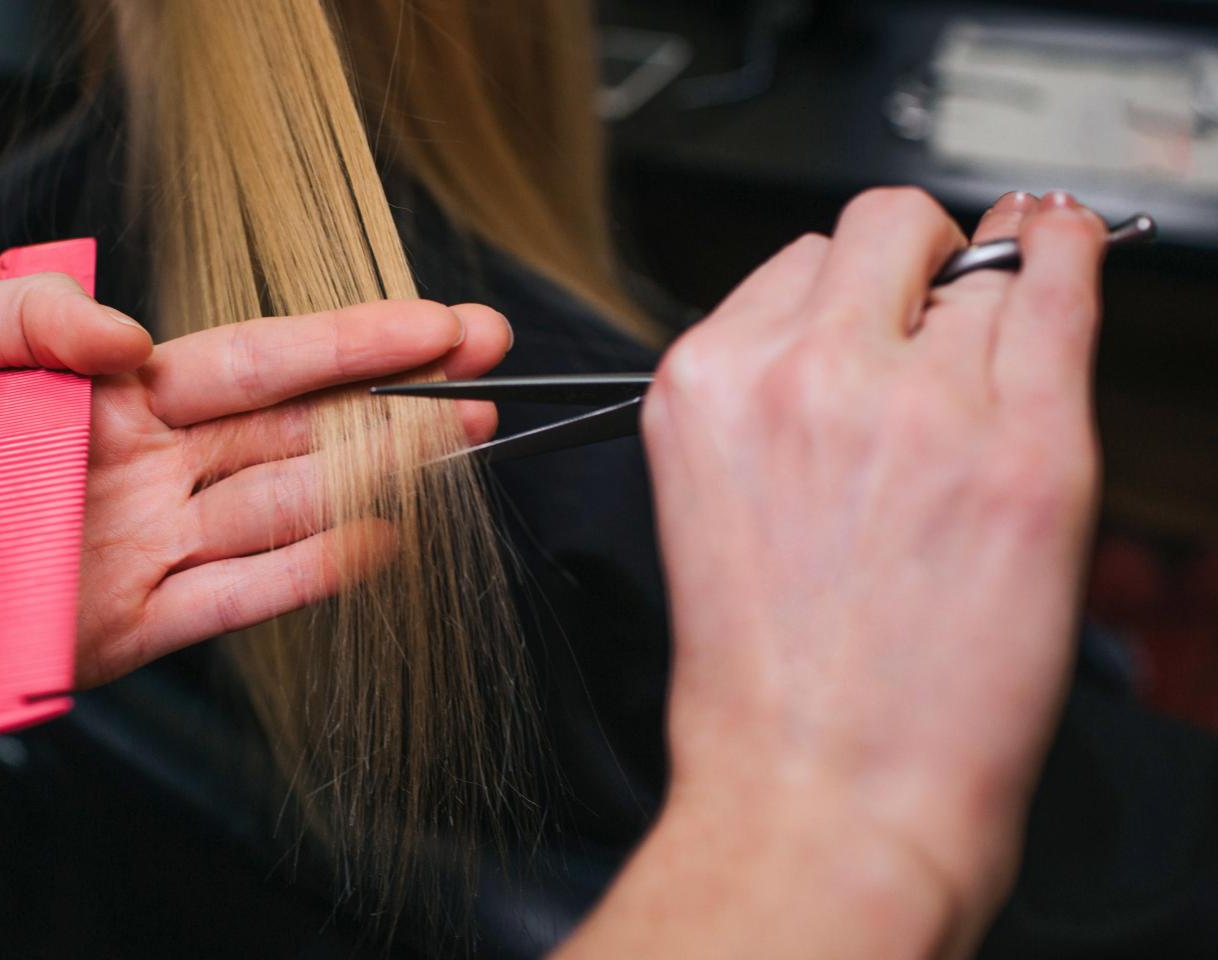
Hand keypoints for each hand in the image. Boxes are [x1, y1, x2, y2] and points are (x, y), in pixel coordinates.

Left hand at [0, 276, 508, 724]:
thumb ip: (32, 314)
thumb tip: (137, 338)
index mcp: (103, 393)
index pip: (255, 359)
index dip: (350, 338)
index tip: (435, 320)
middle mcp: (140, 470)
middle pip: (296, 430)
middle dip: (398, 400)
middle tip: (488, 371)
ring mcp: (139, 551)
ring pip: (285, 507)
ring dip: (378, 478)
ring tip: (464, 443)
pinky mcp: (118, 628)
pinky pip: (233, 597)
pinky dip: (307, 573)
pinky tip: (379, 540)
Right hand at [563, 190, 1109, 957]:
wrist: (822, 794)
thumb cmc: (764, 681)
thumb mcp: (709, 505)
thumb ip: (765, 401)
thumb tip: (852, 326)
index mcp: (703, 386)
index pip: (796, 266)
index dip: (844, 302)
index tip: (871, 334)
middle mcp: (800, 373)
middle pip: (881, 228)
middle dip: (912, 265)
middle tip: (938, 323)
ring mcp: (919, 404)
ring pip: (980, 269)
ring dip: (987, 306)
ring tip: (990, 382)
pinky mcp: (1028, 447)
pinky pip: (1062, 291)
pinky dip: (1073, 254)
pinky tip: (1070, 245)